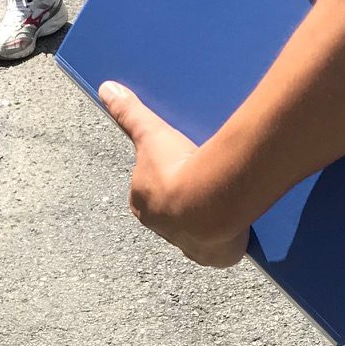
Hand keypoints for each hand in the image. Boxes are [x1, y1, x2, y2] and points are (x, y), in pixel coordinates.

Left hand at [101, 82, 248, 267]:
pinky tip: (238, 225)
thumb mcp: (150, 134)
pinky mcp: (213, 257)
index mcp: (144, 205)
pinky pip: (220, 250)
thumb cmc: (176, 168)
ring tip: (226, 202)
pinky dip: (227, 241)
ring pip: (198, 233)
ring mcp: (188, 246)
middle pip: (175, 214)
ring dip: (209, 222)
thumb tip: (106, 88)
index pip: (150, 193)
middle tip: (208, 182)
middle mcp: (162, 229)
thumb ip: (128, 113)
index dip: (167, 181)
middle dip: (188, 202)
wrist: (209, 201)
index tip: (183, 169)